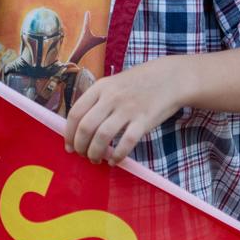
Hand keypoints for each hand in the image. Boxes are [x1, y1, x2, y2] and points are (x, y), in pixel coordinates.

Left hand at [64, 59, 182, 164]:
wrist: (170, 78)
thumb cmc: (138, 83)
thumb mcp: (113, 83)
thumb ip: (97, 100)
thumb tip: (80, 126)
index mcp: (100, 87)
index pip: (76, 112)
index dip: (69, 133)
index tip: (69, 146)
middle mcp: (111, 97)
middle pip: (86, 127)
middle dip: (80, 146)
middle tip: (82, 155)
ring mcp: (128, 108)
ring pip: (102, 136)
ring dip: (95, 153)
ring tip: (96, 159)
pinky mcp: (144, 120)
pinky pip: (126, 143)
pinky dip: (118, 156)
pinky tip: (115, 161)